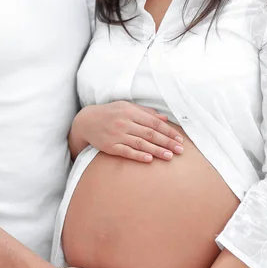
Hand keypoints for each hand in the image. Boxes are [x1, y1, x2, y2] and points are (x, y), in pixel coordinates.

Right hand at [69, 102, 183, 161]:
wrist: (86, 121)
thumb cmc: (110, 113)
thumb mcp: (126, 107)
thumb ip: (145, 112)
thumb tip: (164, 118)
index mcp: (130, 112)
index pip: (154, 122)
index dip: (168, 131)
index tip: (179, 139)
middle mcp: (124, 122)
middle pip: (150, 133)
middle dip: (167, 142)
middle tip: (180, 150)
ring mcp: (117, 135)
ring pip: (140, 143)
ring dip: (156, 151)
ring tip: (169, 156)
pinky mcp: (110, 146)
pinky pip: (126, 152)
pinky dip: (138, 156)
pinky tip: (149, 160)